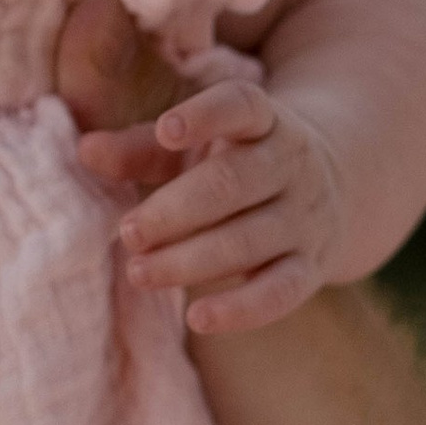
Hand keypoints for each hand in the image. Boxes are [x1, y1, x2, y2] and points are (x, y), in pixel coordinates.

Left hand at [117, 82, 343, 334]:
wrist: (340, 183)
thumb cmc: (238, 160)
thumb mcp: (197, 146)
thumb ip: (142, 148)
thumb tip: (85, 151)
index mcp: (264, 122)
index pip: (243, 106)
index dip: (206, 115)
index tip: (166, 129)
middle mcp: (291, 164)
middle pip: (234, 183)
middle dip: (176, 211)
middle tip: (128, 233)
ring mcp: (305, 217)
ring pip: (250, 240)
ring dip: (190, 260)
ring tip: (139, 273)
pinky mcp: (311, 266)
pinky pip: (280, 291)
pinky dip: (241, 308)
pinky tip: (197, 318)